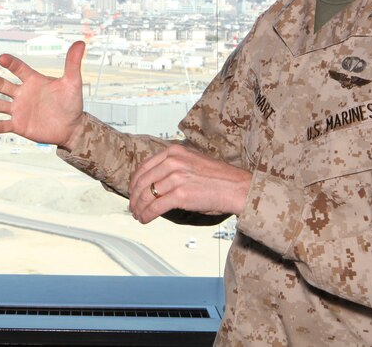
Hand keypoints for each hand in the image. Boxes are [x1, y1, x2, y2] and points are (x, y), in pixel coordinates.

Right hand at [0, 41, 88, 150]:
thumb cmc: (72, 103)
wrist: (71, 128)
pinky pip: (3, 125)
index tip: (2, 58)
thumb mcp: (72, 82)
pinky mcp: (18, 125)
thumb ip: (72, 63)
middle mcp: (22, 93)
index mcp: (33, 81)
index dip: (10, 63)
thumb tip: (80, 42)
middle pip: (3, 85)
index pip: (19, 68)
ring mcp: (18, 109)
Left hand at [128, 144, 251, 223]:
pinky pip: (155, 206)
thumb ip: (174, 168)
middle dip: (134, 197)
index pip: (145, 166)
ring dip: (139, 208)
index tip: (133, 191)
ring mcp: (176, 177)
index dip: (135, 182)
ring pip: (146, 194)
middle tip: (133, 206)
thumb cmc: (219, 178)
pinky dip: (147, 214)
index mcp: (174, 152)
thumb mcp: (192, 162)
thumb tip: (156, 183)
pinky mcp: (180, 194)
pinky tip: (145, 219)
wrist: (238, 187)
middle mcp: (173, 161)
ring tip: (138, 215)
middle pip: (142, 181)